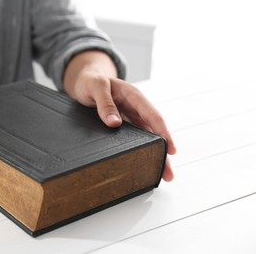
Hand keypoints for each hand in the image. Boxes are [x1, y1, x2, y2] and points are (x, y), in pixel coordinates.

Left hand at [63, 51, 175, 181]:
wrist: (83, 82)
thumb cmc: (90, 81)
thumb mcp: (96, 86)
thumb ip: (104, 103)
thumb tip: (114, 123)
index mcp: (133, 96)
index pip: (153, 115)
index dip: (163, 132)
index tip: (171, 149)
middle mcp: (135, 108)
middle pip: (153, 131)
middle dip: (163, 152)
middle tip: (169, 173)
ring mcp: (129, 118)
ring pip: (146, 138)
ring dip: (154, 155)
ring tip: (161, 175)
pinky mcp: (122, 126)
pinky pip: (134, 139)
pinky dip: (140, 151)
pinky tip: (143, 164)